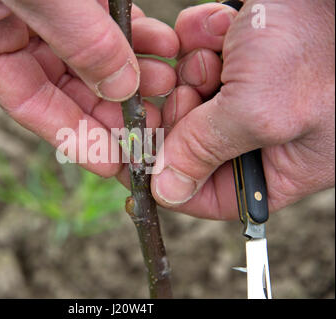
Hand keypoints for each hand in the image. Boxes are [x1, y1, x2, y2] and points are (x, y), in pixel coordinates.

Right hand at [0, 0, 178, 176]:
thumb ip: (79, 41)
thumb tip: (123, 89)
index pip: (33, 108)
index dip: (77, 139)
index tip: (117, 163)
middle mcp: (12, 31)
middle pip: (68, 89)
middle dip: (115, 108)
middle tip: (156, 122)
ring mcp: (44, 12)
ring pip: (93, 60)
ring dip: (134, 74)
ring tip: (170, 84)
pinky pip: (107, 25)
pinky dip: (138, 37)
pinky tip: (166, 46)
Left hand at [150, 0, 334, 218]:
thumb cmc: (321, 46)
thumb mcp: (260, 109)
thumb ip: (207, 149)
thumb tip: (167, 190)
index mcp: (280, 166)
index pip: (212, 196)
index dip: (171, 179)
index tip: (139, 156)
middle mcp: (261, 133)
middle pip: (189, 143)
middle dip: (182, 113)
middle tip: (190, 91)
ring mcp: (247, 93)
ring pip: (186, 94)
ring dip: (193, 70)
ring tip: (223, 51)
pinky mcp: (237, 56)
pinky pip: (193, 55)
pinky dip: (198, 39)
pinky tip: (222, 26)